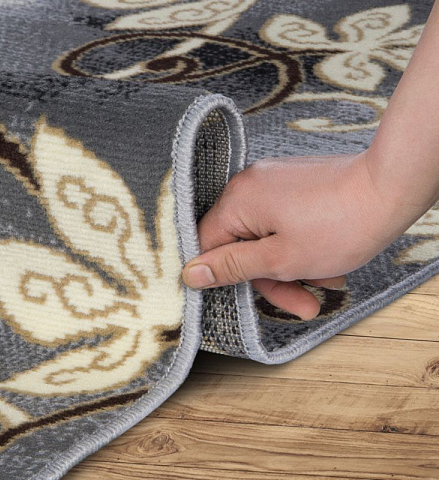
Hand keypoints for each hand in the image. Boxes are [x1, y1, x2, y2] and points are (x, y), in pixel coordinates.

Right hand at [182, 149, 400, 319]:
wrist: (390, 187)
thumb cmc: (340, 224)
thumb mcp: (280, 258)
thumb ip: (231, 267)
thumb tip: (191, 273)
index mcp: (238, 199)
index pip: (208, 244)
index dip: (224, 275)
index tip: (246, 296)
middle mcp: (249, 184)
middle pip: (242, 243)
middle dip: (273, 278)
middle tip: (304, 303)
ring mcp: (273, 181)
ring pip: (266, 237)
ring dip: (292, 266)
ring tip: (327, 282)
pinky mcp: (292, 182)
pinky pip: (283, 222)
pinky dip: (300, 246)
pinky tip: (327, 263)